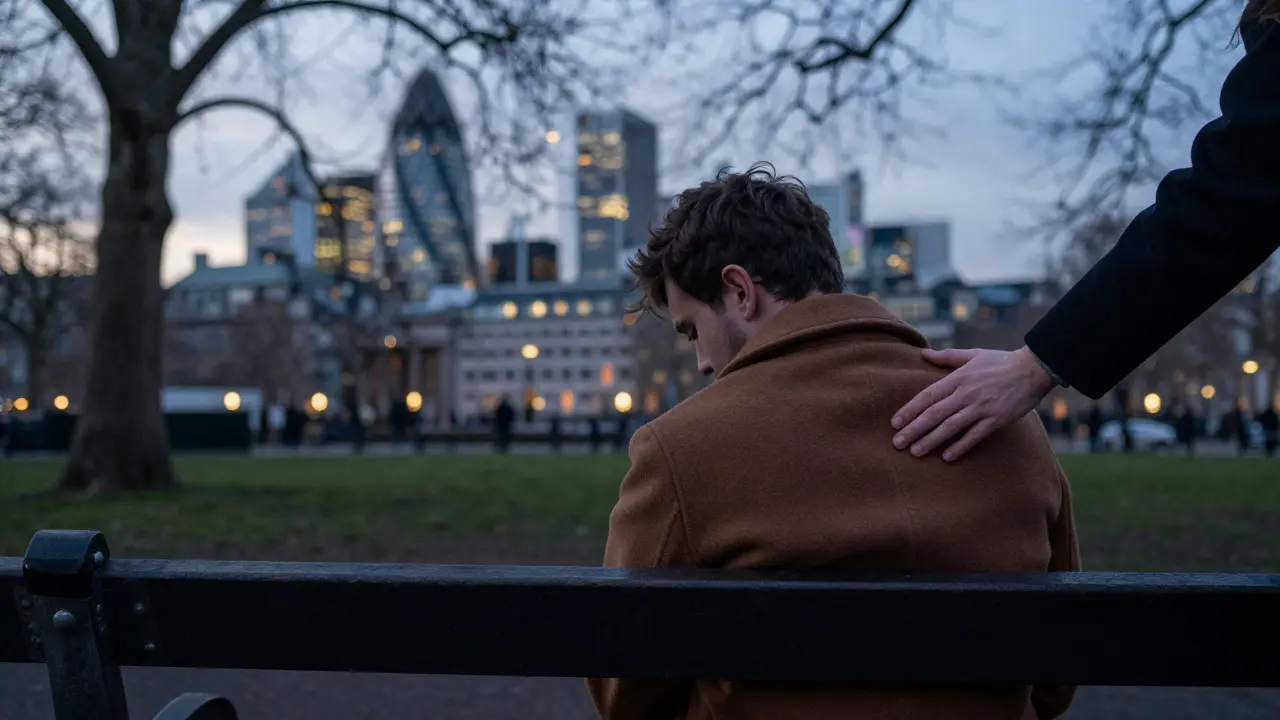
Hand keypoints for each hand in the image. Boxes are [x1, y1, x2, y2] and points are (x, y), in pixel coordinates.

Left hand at [890, 346, 1057, 461]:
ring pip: (950, 427)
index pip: (927, 396)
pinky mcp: (996, 419)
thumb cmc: (1001, 361)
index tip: (895, 423)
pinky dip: (960, 447)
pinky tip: (947, 457)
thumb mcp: (973, 355)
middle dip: (914, 430)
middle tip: (897, 443)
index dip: (909, 410)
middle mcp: (967, 393)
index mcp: (958, 378)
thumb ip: (947, 357)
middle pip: (934, 414)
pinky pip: (974, 436)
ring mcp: (981, 407)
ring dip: (931, 441)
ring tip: (915, 452)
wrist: (1034, 368)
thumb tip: (923, 353)